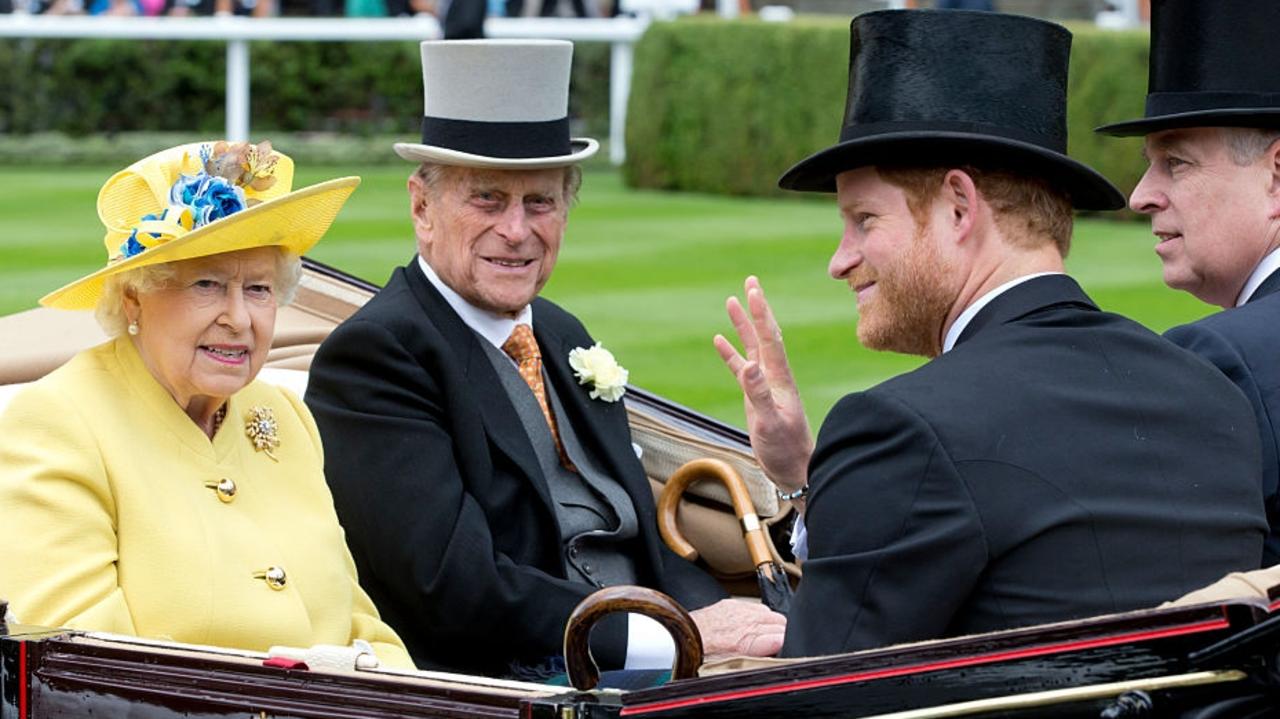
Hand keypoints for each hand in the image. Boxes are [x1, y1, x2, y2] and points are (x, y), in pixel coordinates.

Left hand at [690, 598, 786, 659]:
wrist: (681, 638)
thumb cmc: (702, 656)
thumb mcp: (732, 668)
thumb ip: (758, 661)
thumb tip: (776, 659)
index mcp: (747, 642)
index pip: (783, 638)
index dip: (787, 647)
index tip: (784, 653)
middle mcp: (745, 622)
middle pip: (782, 624)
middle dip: (782, 636)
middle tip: (775, 648)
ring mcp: (739, 610)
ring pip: (771, 614)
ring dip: (771, 626)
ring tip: (762, 638)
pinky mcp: (731, 604)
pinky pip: (756, 607)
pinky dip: (758, 617)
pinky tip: (751, 627)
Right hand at [714, 276, 813, 497]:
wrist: (795, 469)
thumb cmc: (785, 449)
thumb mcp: (770, 422)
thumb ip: (759, 394)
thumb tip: (747, 365)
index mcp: (779, 378)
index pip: (770, 338)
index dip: (761, 313)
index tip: (752, 290)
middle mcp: (774, 376)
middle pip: (764, 334)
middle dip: (756, 308)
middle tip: (750, 282)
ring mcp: (765, 385)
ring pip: (752, 347)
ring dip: (742, 325)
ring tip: (731, 302)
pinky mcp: (756, 397)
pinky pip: (740, 368)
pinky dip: (730, 353)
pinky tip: (720, 341)